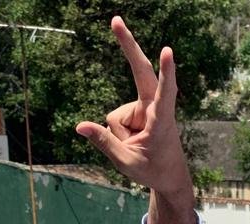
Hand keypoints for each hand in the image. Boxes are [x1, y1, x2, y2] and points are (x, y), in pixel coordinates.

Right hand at [75, 17, 190, 195]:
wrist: (169, 177)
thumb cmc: (153, 171)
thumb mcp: (125, 163)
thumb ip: (104, 143)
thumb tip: (79, 126)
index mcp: (161, 122)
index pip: (164, 93)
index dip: (165, 73)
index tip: (167, 51)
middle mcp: (155, 109)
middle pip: (140, 72)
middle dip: (128, 46)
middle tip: (115, 20)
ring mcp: (146, 107)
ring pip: (117, 116)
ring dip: (121, 134)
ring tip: (138, 148)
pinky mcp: (138, 110)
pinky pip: (116, 119)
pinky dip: (119, 132)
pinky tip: (134, 141)